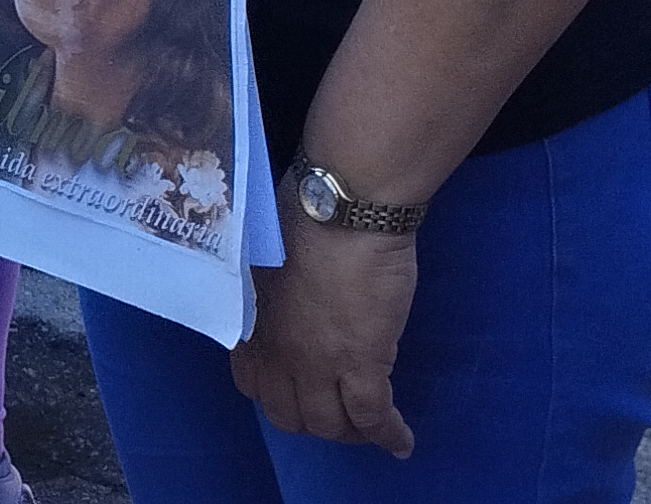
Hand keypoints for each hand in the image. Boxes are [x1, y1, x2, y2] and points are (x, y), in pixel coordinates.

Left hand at [227, 214, 421, 457]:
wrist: (341, 208)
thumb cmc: (301, 212)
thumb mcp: (262, 256)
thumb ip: (266, 288)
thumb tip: (283, 296)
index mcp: (249, 326)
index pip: (254, 385)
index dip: (278, 394)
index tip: (297, 389)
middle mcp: (276, 353)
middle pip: (290, 415)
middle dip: (313, 420)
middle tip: (338, 412)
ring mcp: (318, 363)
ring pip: (330, 424)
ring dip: (350, 433)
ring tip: (369, 427)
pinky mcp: (362, 363)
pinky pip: (372, 417)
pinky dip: (387, 435)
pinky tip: (400, 442)